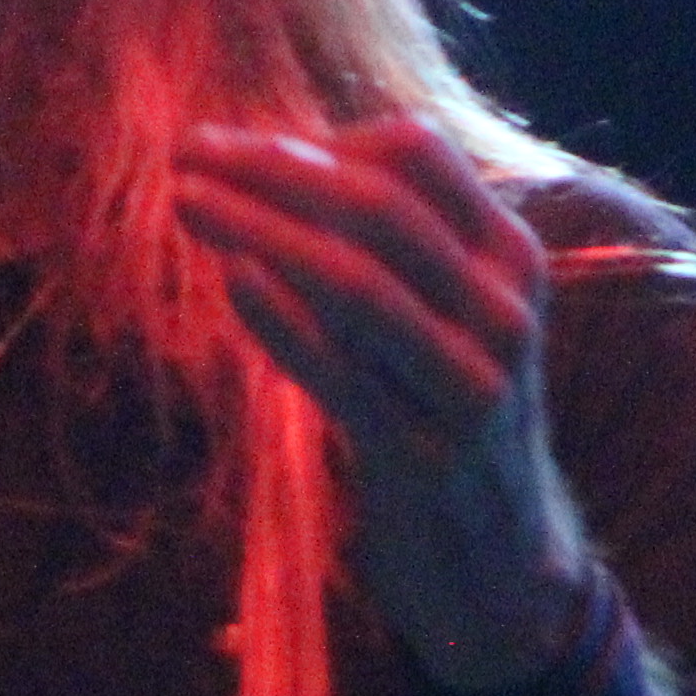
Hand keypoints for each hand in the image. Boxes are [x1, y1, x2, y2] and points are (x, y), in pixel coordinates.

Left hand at [176, 115, 591, 686]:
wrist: (498, 556)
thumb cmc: (443, 406)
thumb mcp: (445, 309)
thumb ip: (385, 238)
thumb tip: (266, 152)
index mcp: (510, 257)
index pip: (418, 154)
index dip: (319, 139)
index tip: (236, 144)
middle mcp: (503, 312)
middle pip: (379, 209)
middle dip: (273, 171)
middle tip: (187, 151)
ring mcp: (472, 388)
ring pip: (357, 284)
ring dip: (260, 230)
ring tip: (185, 202)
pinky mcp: (426, 459)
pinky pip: (342, 375)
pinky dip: (283, 320)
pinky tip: (230, 279)